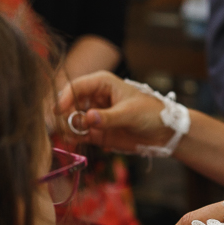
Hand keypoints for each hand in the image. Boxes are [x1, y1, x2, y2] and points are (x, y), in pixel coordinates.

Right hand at [56, 71, 173, 152]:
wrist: (164, 132)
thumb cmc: (151, 113)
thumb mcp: (130, 113)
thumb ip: (108, 118)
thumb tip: (87, 118)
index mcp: (102, 83)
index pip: (77, 86)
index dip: (65, 98)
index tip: (59, 111)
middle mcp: (95, 98)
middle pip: (70, 103)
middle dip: (63, 115)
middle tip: (60, 127)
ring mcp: (95, 115)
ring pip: (73, 120)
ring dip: (67, 128)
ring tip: (67, 136)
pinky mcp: (97, 131)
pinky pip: (80, 134)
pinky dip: (74, 138)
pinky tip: (72, 141)